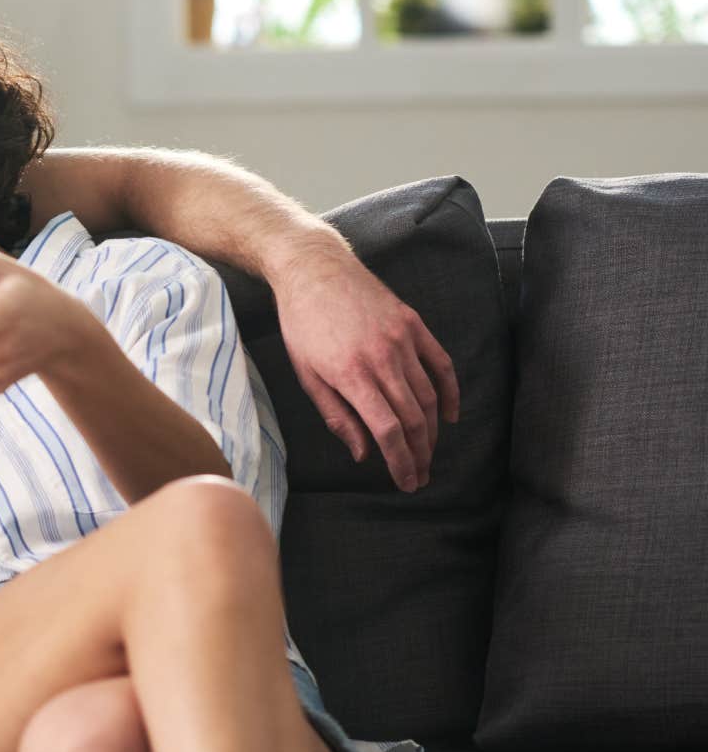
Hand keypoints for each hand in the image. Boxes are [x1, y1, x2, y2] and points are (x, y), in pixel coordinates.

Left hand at [272, 247, 459, 492]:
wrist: (314, 270)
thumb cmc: (302, 324)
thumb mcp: (306, 374)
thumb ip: (336, 416)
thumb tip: (364, 453)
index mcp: (351, 374)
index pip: (387, 430)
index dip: (400, 461)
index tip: (406, 481)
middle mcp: (383, 358)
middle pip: (412, 418)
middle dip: (419, 454)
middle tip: (420, 475)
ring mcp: (402, 339)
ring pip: (428, 396)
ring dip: (432, 431)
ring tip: (429, 453)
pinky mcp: (413, 324)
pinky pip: (441, 364)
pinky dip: (449, 392)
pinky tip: (448, 416)